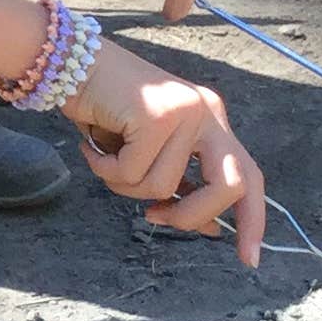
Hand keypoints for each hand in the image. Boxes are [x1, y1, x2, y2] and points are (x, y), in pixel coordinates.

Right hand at [63, 40, 263, 263]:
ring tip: (105, 158)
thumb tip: (211, 228)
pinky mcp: (156, 115)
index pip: (249, 175)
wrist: (69, 61)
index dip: (252, 220)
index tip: (249, 259)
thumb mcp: (153, 152)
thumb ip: (182, 183)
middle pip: (228, 186)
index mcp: (212, 120)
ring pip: (162, 187)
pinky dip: (103, 168)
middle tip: (153, 217)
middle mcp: (206, 112)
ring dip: (123, 185)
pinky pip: (131, 172)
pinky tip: (91, 146)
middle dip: (191, 216)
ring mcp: (184, 110)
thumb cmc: (107, 109)